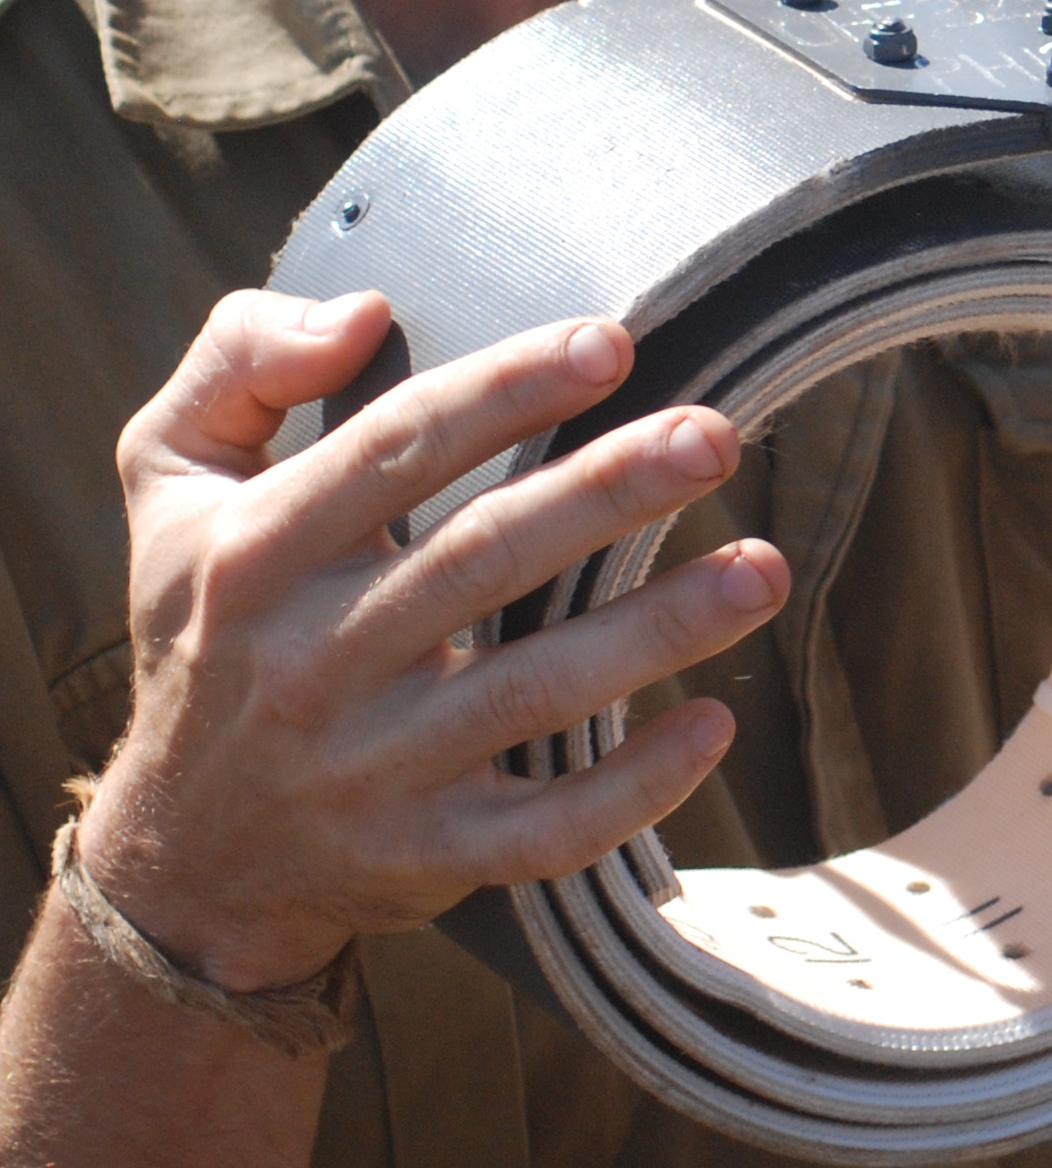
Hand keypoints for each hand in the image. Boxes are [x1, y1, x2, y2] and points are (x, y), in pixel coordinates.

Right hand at [84, 291, 782, 992]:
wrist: (182, 857)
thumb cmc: (209, 631)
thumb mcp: (171, 485)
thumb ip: (240, 367)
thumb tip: (360, 310)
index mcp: (256, 554)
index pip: (396, 449)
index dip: (506, 388)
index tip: (612, 343)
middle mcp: (311, 660)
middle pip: (483, 558)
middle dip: (609, 491)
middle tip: (716, 436)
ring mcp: (372, 769)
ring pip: (532, 692)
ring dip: (659, 630)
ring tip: (764, 569)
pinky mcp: (426, 856)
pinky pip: (544, 830)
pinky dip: (634, 785)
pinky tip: (716, 723)